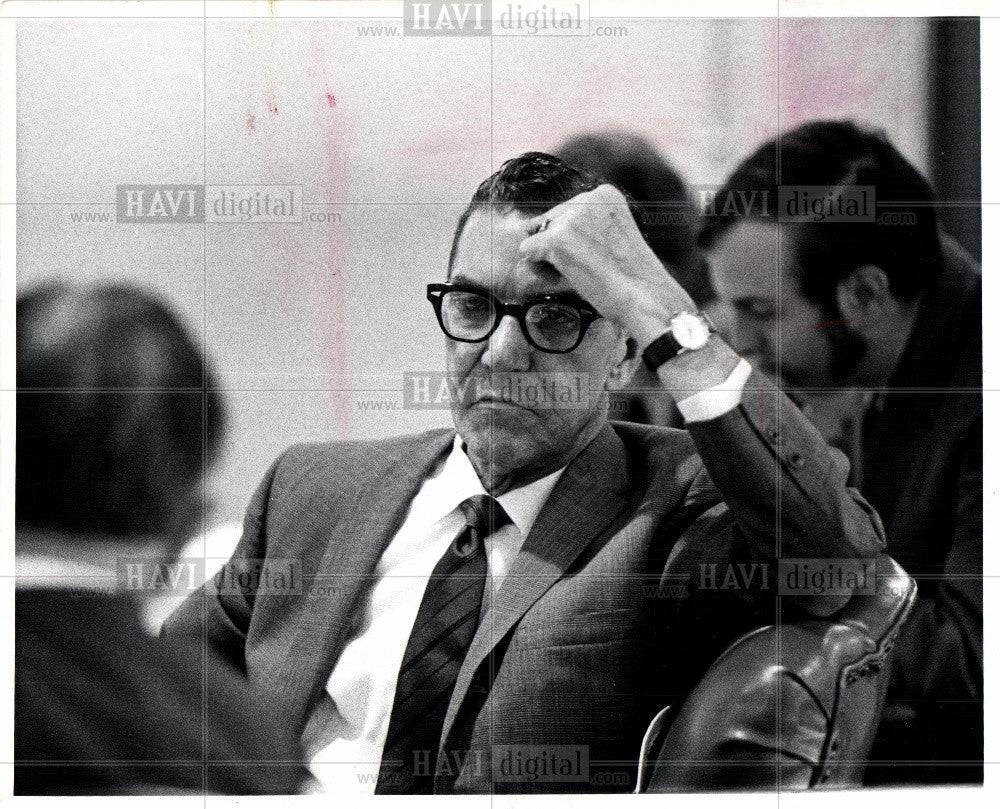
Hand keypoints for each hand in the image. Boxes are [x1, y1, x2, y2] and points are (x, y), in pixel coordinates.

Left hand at [518, 184, 694, 349]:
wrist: (645, 298)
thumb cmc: (632, 277)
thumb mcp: (615, 234)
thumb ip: (589, 224)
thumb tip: (541, 226)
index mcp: (605, 193)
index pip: (568, 210)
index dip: (575, 238)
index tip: (599, 255)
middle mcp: (587, 198)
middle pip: (550, 220)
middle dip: (560, 246)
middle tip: (591, 267)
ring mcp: (570, 218)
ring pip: (538, 234)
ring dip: (551, 257)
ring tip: (582, 273)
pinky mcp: (556, 240)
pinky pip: (527, 250)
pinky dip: (539, 267)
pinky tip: (564, 277)